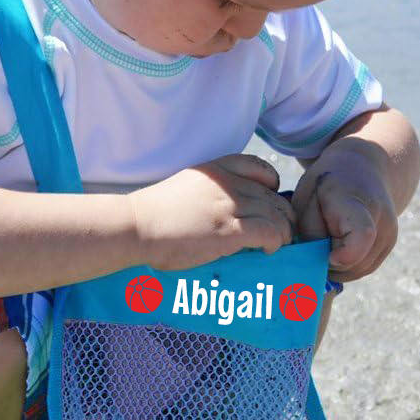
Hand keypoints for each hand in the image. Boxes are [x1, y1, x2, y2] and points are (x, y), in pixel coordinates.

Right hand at [129, 154, 296, 270]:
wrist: (136, 227)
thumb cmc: (153, 214)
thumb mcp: (185, 187)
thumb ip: (209, 192)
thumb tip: (225, 211)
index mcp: (216, 170)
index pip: (261, 168)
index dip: (272, 187)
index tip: (267, 204)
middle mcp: (228, 183)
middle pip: (274, 196)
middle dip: (281, 216)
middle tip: (278, 233)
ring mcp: (231, 206)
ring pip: (277, 216)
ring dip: (283, 233)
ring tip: (276, 245)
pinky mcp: (231, 231)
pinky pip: (270, 233)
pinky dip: (276, 242)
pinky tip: (268, 251)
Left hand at [291, 150, 397, 281]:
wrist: (362, 168)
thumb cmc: (325, 185)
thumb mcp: (306, 200)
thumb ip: (309, 233)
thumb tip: (315, 265)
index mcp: (358, 204)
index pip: (362, 236)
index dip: (345, 255)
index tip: (329, 256)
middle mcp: (382, 221)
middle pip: (356, 263)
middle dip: (329, 263)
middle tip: (314, 244)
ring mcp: (390, 235)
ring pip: (359, 270)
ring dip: (337, 266)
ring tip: (324, 242)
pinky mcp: (389, 245)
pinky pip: (364, 268)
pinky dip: (346, 265)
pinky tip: (335, 247)